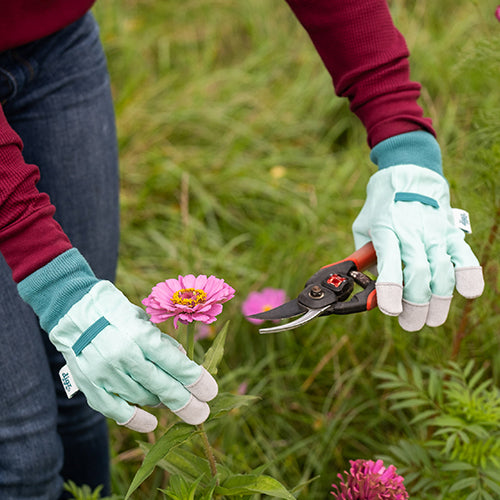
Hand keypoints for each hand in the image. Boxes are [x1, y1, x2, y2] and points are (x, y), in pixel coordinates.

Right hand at [18, 249, 217, 431]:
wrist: (73, 309)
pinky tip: (152, 423)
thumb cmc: (116, 312)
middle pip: (163, 387)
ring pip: (144, 398)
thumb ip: (163, 344)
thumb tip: (184, 366)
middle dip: (187, 403)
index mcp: (140, 335)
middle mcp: (124, 355)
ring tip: (171, 399)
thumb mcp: (144, 320)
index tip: (210, 392)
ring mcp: (105, 373)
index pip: (175, 364)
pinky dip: (136, 420)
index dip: (196, 381)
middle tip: (202, 413)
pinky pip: (116, 410)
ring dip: (161, 401)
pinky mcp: (91, 385)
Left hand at [352, 132, 483, 330]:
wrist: (408, 174)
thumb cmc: (380, 205)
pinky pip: (465, 257)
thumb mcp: (363, 227)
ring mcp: (435, 233)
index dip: (392, 291)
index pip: (391, 265)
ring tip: (431, 318)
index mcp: (386, 231)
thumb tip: (369, 288)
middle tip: (410, 323)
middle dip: (416, 306)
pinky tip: (467, 293)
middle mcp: (412, 233)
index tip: (390, 310)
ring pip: (443, 272)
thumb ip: (364, 257)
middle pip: (421, 275)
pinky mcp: (452, 233)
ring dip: (439, 301)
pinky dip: (469, 277)